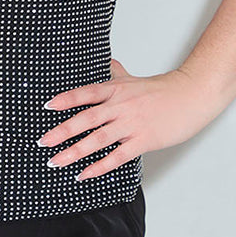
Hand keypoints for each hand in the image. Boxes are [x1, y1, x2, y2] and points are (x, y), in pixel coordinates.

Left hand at [37, 59, 216, 181]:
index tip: (46, 107)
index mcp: (116, 90)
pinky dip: (99, 167)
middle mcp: (120, 106)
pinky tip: (84, 174)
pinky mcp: (144, 140)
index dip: (65, 99)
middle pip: (86, 118)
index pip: (85, 93)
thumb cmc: (164, 90)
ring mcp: (132, 124)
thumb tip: (106, 62)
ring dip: (74, 152)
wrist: (193, 95)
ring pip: (98, 139)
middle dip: (62, 131)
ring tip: (56, 162)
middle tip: (42, 142)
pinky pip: (117, 156)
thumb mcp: (135, 79)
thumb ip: (117, 72)